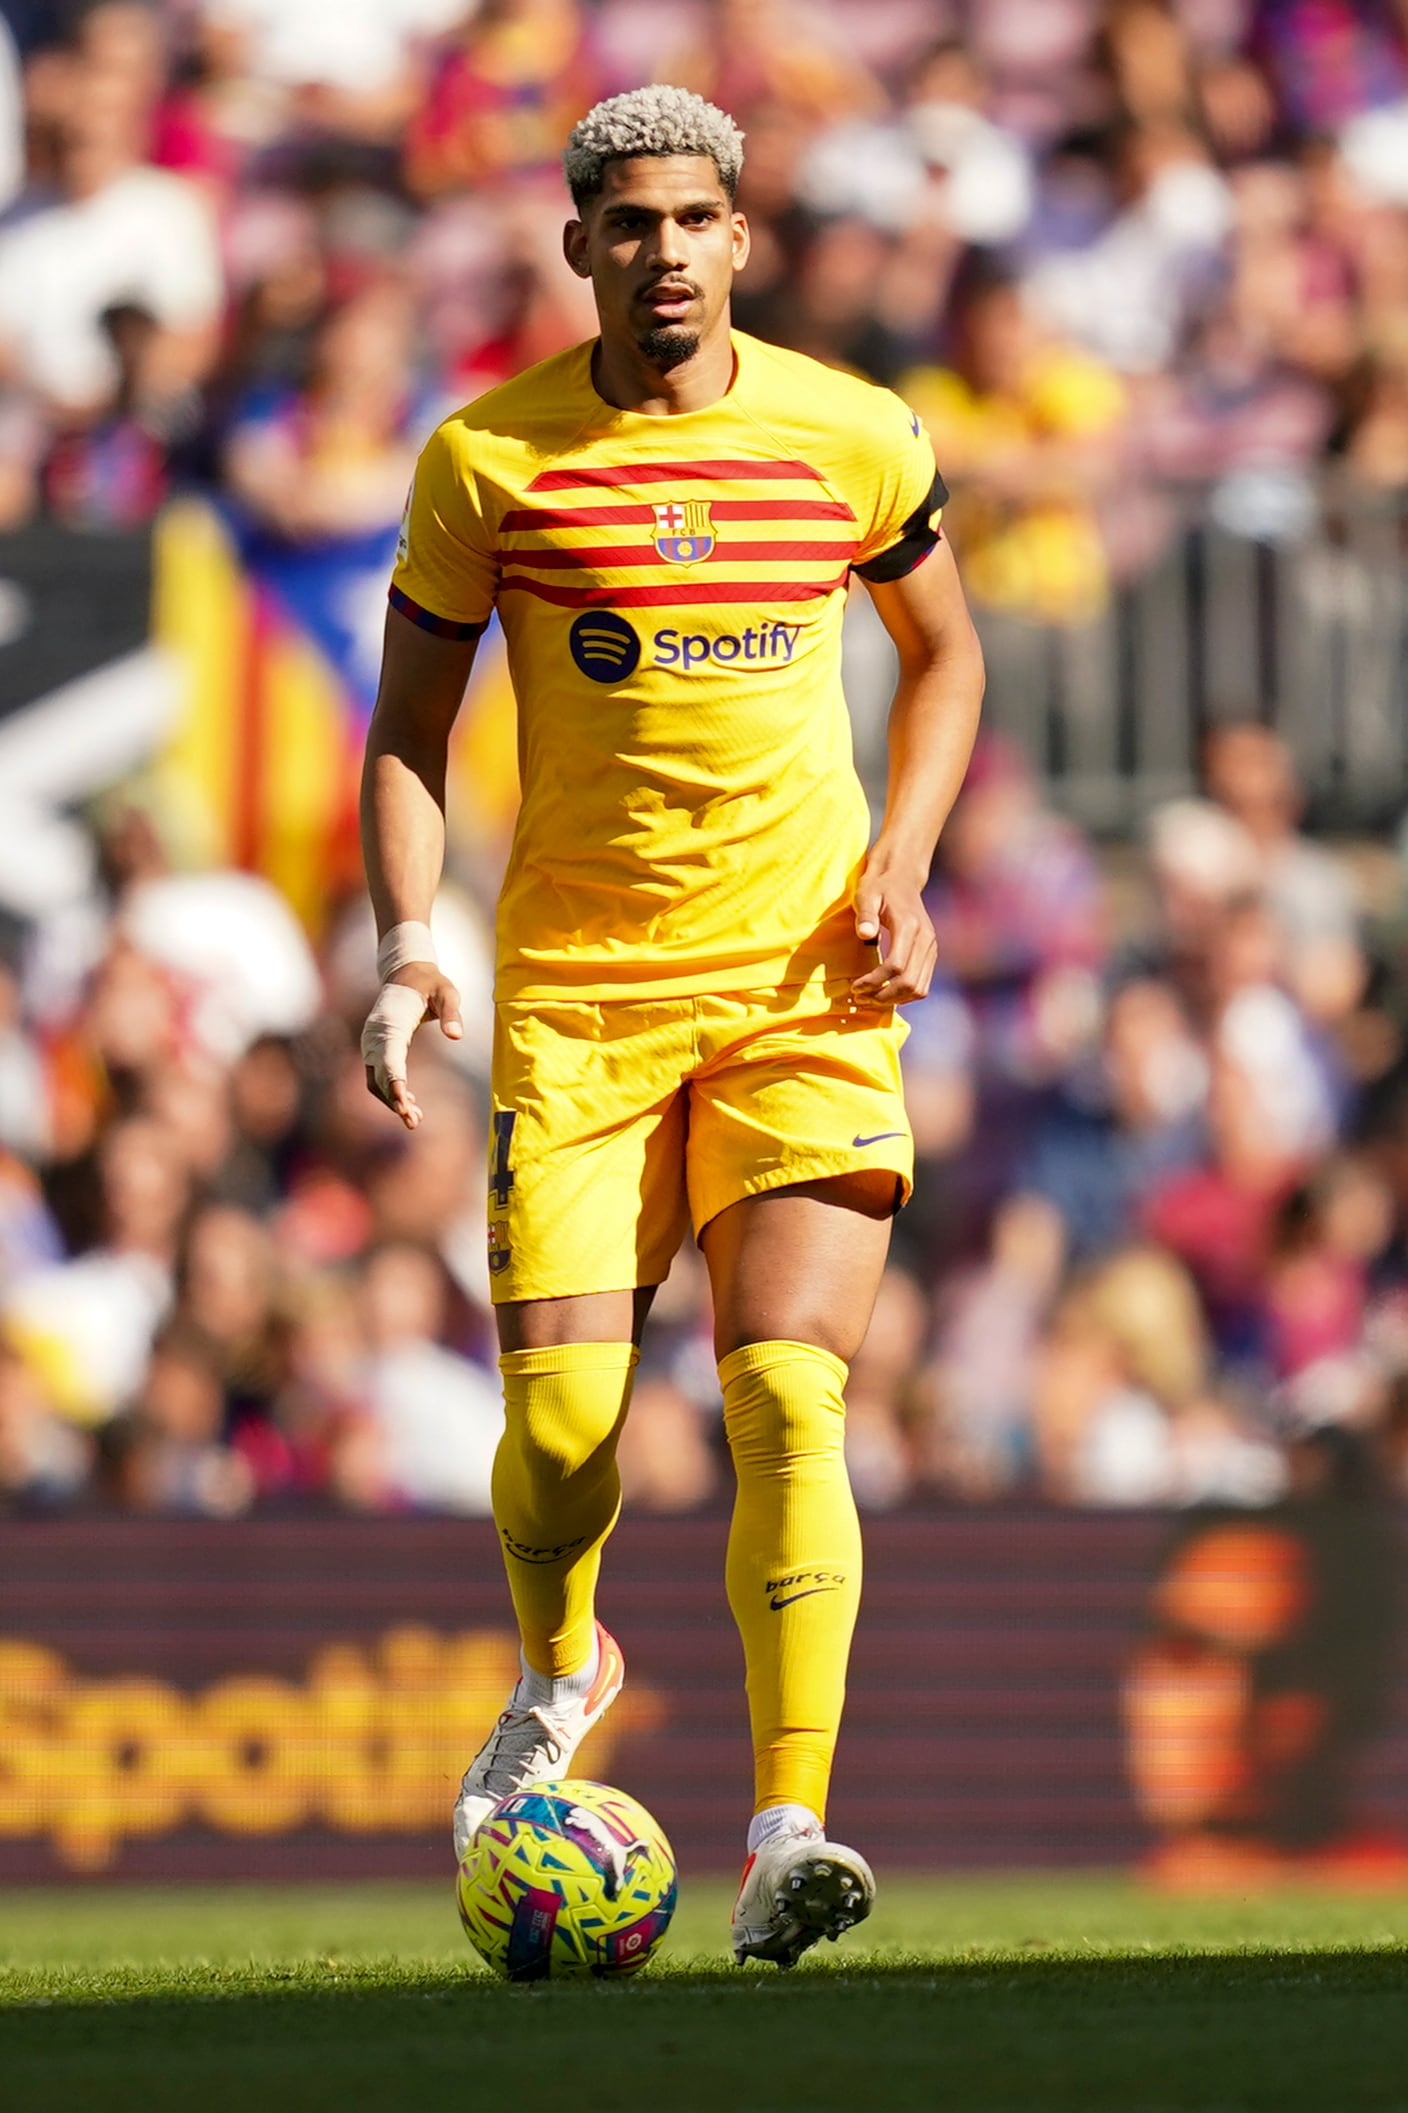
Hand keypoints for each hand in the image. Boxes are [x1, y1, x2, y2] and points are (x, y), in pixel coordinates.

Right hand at [361, 963, 462, 1129]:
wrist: (406, 972)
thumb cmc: (431, 983)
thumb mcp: (447, 993)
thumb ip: (452, 1013)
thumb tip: (456, 1036)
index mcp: (390, 1022)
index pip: (388, 1058)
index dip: (394, 1082)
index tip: (402, 1104)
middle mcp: (375, 1035)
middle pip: (378, 1075)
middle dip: (394, 1100)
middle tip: (414, 1120)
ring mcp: (371, 1043)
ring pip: (375, 1080)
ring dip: (392, 1100)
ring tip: (416, 1119)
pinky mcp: (375, 1049)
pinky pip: (378, 1076)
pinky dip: (390, 1092)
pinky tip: (410, 1105)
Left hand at [851, 860, 936, 1005]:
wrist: (902, 878)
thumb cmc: (878, 887)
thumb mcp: (865, 895)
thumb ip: (865, 915)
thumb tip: (865, 934)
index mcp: (910, 926)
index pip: (895, 966)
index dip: (874, 982)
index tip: (855, 987)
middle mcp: (926, 939)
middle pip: (909, 983)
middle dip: (883, 996)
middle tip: (860, 998)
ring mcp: (931, 948)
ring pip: (919, 989)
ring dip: (894, 999)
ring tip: (870, 998)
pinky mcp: (931, 954)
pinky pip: (922, 984)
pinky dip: (904, 995)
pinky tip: (884, 992)